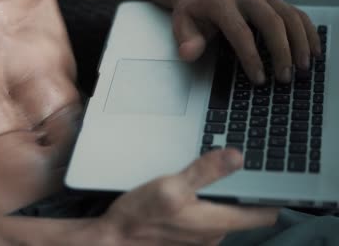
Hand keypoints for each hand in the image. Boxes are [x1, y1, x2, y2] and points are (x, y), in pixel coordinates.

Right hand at [92, 149, 277, 245]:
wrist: (115, 240)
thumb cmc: (140, 216)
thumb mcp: (171, 186)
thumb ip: (205, 171)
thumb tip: (236, 156)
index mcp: (217, 221)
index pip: (264, 214)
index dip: (275, 197)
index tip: (279, 180)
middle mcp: (214, 234)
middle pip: (245, 213)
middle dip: (244, 192)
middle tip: (239, 168)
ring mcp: (201, 239)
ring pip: (225, 215)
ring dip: (223, 198)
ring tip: (211, 178)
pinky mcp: (187, 238)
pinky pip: (208, 220)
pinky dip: (207, 205)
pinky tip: (190, 194)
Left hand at [169, 0, 320, 83]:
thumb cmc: (191, 7)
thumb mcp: (180, 23)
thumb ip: (186, 40)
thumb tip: (189, 54)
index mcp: (220, 1)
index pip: (240, 32)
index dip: (251, 57)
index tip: (258, 78)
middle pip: (271, 22)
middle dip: (281, 51)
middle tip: (285, 77)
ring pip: (289, 15)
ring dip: (300, 42)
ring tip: (302, 67)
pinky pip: (295, 12)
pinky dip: (307, 31)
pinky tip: (312, 50)